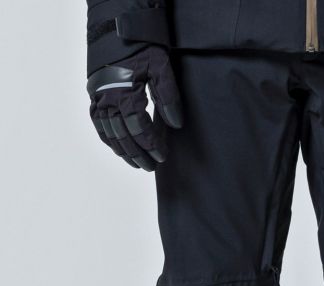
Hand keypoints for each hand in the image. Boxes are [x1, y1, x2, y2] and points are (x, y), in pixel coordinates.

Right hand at [87, 46, 182, 170]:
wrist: (116, 25)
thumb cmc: (141, 45)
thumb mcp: (161, 66)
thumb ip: (169, 96)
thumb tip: (176, 125)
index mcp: (124, 92)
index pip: (138, 127)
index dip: (151, 144)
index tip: (162, 156)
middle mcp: (107, 98)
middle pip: (122, 135)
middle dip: (137, 154)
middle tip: (151, 166)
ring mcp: (98, 97)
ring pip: (108, 132)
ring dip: (122, 151)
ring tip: (136, 163)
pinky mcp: (93, 94)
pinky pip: (97, 123)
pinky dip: (107, 138)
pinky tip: (117, 148)